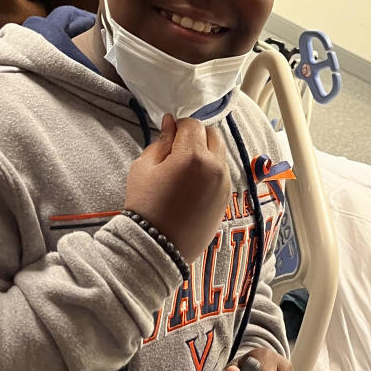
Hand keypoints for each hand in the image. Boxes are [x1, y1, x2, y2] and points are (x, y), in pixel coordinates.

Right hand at [124, 115, 230, 264]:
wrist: (158, 247)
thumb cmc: (146, 206)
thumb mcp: (143, 168)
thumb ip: (161, 142)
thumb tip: (171, 123)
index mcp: (193, 156)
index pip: (193, 124)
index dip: (179, 127)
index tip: (169, 136)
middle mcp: (215, 167)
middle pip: (213, 134)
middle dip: (197, 136)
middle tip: (177, 151)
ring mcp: (224, 183)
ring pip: (220, 153)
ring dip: (206, 152)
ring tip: (184, 169)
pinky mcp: (226, 198)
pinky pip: (222, 173)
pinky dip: (210, 170)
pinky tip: (192, 184)